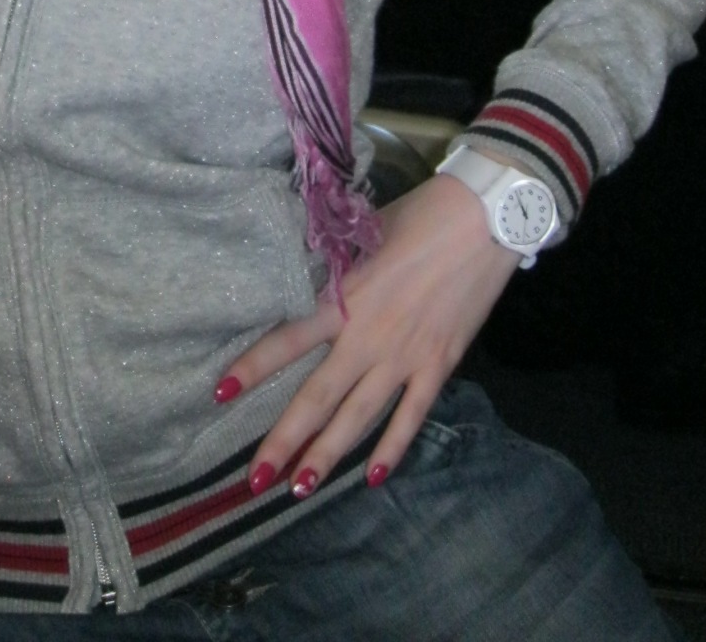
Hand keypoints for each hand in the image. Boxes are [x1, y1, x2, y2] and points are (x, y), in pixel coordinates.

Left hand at [221, 174, 518, 496]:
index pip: (287, 340)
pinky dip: (392, 448)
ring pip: (358, 417)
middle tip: (256, 479)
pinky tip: (372, 478)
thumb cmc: (418, 217)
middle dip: (284, 441)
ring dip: (327, 454)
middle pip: (317, 397)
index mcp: (344, 300)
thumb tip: (301, 272)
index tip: (221, 393)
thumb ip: (332, 264)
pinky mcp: (438, 366)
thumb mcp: (362, 234)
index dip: (253, 366)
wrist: (483, 221)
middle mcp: (368, 338)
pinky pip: (410, 417)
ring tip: (299, 488)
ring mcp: (405, 358)